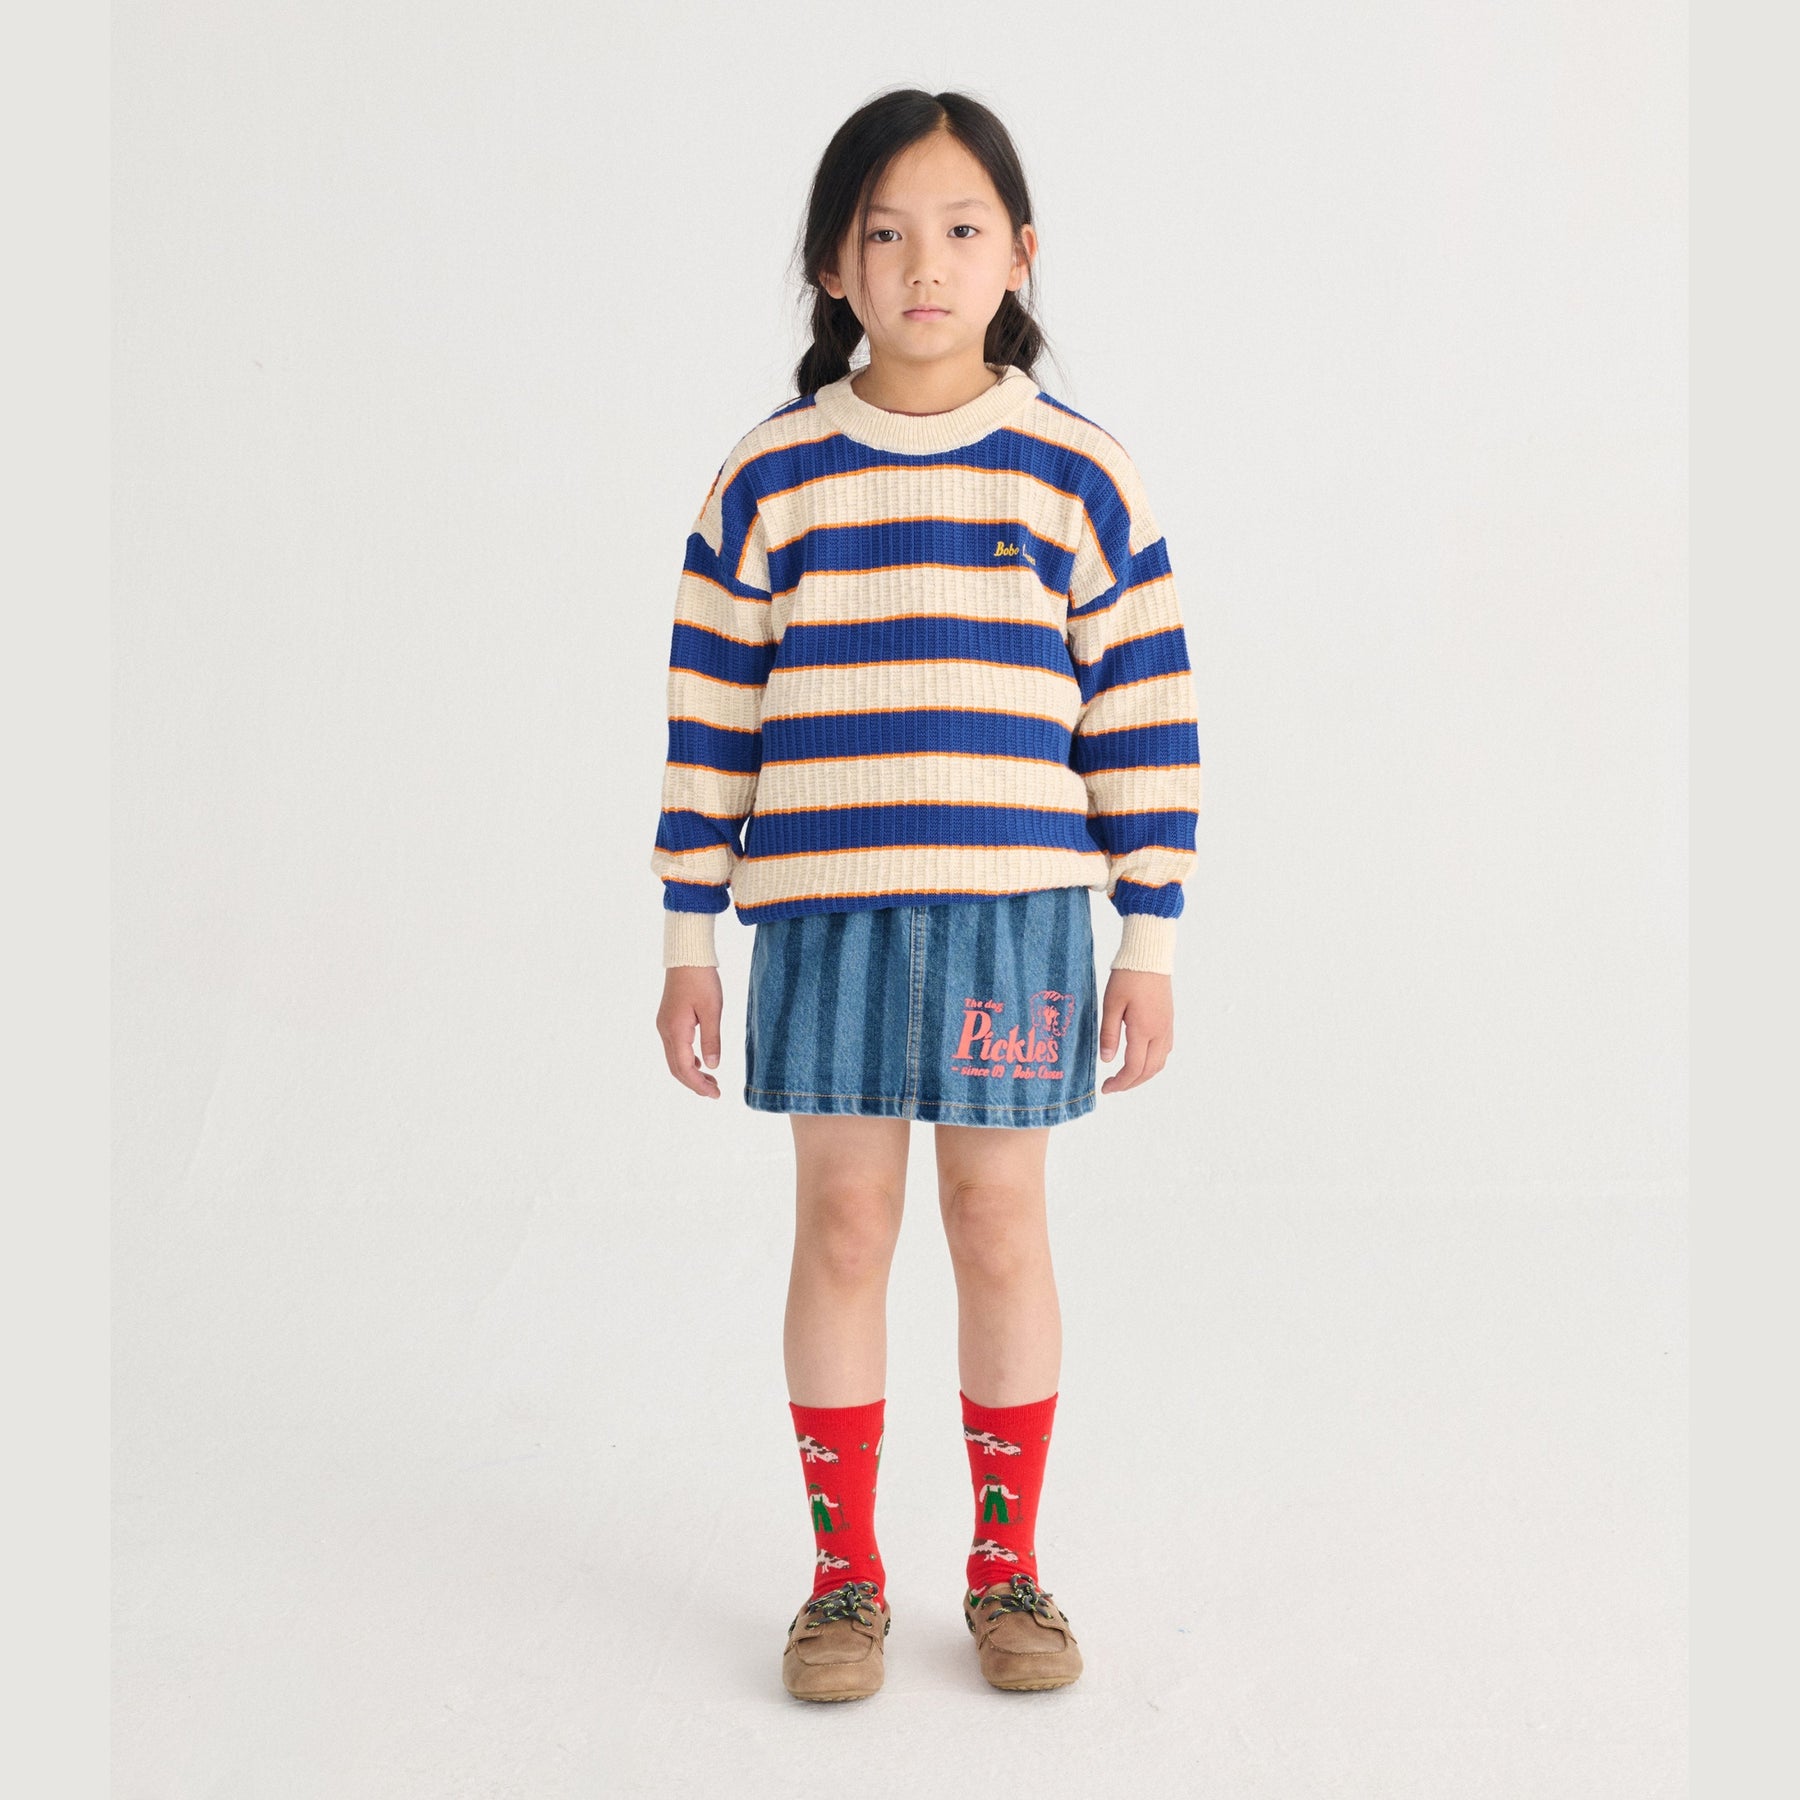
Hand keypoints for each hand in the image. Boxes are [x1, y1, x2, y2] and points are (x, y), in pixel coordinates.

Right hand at [657, 965, 724, 1096]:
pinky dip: (687, 1060)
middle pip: (676, 1068)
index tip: (715, 1095)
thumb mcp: (712, 1010)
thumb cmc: (701, 979)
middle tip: (715, 1092)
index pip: (685, 1068)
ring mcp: (664, 1025)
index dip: (699, 1085)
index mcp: (676, 1030)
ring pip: (674, 1059)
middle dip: (694, 1083)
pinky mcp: (668, 1020)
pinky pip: (675, 1047)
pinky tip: (701, 1062)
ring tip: (711, 1081)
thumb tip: (713, 1067)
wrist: (686, 956)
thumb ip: (712, 1040)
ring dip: (691, 1072)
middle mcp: (665, 1031)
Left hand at [1098, 969, 1173, 1093]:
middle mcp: (1160, 1033)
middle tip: (1112, 1086)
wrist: (1150, 956)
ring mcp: (1167, 1027)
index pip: (1134, 1068)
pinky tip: (1140, 1060)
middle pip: (1149, 1071)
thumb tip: (1107, 1060)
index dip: (1120, 1083)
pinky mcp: (1169, 1021)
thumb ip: (1108, 1034)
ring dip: (1143, 1075)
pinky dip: (1153, 1063)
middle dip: (1131, 1083)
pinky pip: (1165, 1051)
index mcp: (1144, 1030)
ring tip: (1125, 1077)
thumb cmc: (1128, 976)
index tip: (1106, 1088)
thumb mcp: (1111, 1004)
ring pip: (1160, 1063)